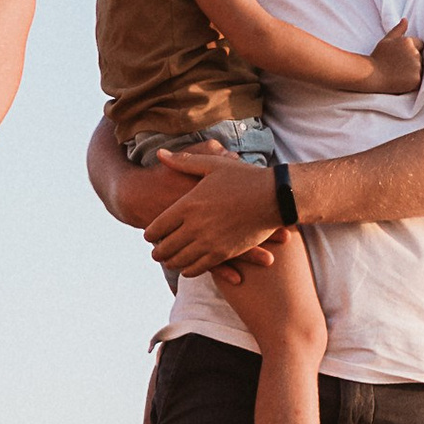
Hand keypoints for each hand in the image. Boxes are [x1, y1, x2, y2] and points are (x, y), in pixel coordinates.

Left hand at [148, 145, 282, 275]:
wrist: (275, 197)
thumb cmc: (245, 178)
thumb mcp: (212, 165)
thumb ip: (184, 161)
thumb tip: (160, 153)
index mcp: (189, 204)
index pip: (158, 226)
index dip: (150, 234)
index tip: (149, 235)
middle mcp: (195, 226)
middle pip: (166, 247)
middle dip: (158, 251)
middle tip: (156, 253)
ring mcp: (209, 242)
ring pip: (180, 260)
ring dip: (172, 262)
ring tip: (169, 261)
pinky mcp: (224, 253)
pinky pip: (199, 268)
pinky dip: (190, 270)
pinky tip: (188, 269)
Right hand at [366, 21, 423, 93]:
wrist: (371, 75)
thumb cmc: (378, 57)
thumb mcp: (386, 40)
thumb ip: (398, 29)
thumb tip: (405, 19)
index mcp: (408, 41)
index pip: (421, 45)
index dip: (412, 50)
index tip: (402, 56)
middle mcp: (414, 53)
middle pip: (421, 57)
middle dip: (413, 60)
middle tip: (398, 66)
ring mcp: (416, 66)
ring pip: (421, 68)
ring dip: (413, 71)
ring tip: (399, 73)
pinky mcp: (416, 78)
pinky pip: (419, 79)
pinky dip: (412, 81)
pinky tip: (401, 80)